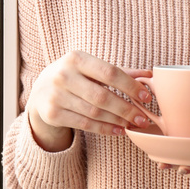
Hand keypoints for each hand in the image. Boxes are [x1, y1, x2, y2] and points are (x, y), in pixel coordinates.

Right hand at [26, 50, 152, 151]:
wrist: (40, 90)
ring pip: (94, 113)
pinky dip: (105, 129)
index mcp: (76, 58)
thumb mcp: (91, 68)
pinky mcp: (52, 114)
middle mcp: (63, 75)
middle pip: (102, 96)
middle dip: (126, 109)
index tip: (146, 98)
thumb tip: (149, 76)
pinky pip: (85, 124)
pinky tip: (118, 130)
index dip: (130, 86)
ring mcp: (56, 96)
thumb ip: (119, 72)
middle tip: (143, 118)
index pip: (109, 73)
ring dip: (117, 121)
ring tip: (132, 125)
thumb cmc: (74, 76)